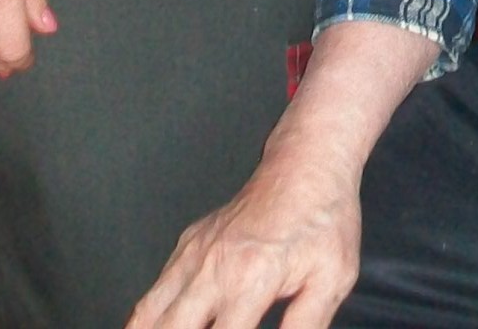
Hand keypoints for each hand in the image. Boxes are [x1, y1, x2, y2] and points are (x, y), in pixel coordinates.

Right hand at [126, 138, 361, 328]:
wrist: (306, 164)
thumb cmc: (324, 220)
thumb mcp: (331, 278)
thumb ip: (305, 327)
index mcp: (251, 278)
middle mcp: (213, 267)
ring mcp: (194, 253)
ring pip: (149, 315)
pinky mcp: (188, 244)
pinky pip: (154, 292)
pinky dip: (146, 322)